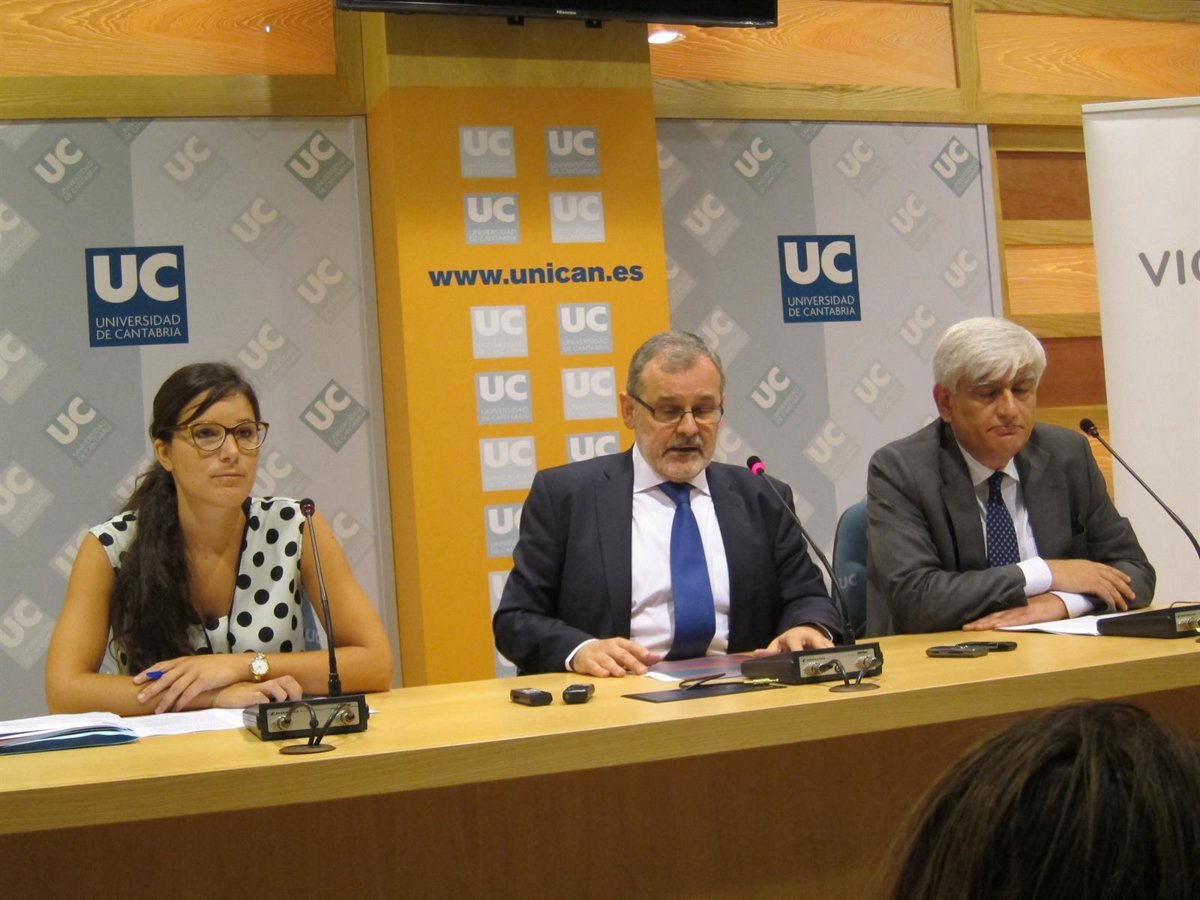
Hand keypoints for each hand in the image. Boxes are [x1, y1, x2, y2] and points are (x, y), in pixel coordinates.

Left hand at [134, 653, 254, 713]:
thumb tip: (172, 681)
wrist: (236, 664)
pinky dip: (181, 702)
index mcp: (184, 660)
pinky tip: (176, 709)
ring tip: (158, 710)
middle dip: (151, 688)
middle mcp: (188, 665)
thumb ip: (185, 670)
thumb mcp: (199, 664)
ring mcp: (195, 672)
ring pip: (175, 687)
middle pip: (165, 677)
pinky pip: (189, 693)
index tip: (136, 680)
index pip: (162, 666)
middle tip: (140, 698)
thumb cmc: (218, 665)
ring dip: (165, 700)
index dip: (148, 673)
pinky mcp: (204, 680)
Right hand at [212, 676, 302, 709]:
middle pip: (287, 680)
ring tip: (281, 702)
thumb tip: (285, 707)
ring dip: (282, 694)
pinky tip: (266, 707)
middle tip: (294, 701)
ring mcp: (256, 689)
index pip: (289, 680)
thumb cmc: (242, 696)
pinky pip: (259, 696)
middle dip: (294, 691)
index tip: (299, 699)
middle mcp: (265, 684)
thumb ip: (271, 697)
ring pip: (275, 685)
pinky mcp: (247, 696)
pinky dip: (265, 701)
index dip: (297, 688)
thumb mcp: (260, 695)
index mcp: (270, 684)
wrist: (221, 694)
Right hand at [571, 638, 660, 676]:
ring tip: (622, 674)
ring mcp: (597, 655)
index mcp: (618, 643)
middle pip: (622, 654)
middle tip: (642, 671)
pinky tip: (605, 675)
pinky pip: (593, 666)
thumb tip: (657, 658)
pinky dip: (599, 671)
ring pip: (607, 660)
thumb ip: (638, 655)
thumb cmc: (607, 652)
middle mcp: (608, 647)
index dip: (640, 651)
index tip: (649, 656)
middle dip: (632, 662)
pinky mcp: (587, 662)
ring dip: (615, 667)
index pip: (631, 646)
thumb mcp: (621, 651)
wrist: (582, 651)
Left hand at [755, 625, 833, 655]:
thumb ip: (770, 650)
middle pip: (816, 642)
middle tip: (823, 660)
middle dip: (819, 649)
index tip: (798, 657)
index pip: (795, 643)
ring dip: (829, 652)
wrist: (803, 630)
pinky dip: (835, 654)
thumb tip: (756, 654)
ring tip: (833, 661)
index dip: (797, 650)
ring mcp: (819, 639)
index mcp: (794, 637)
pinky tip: (838, 660)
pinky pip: (833, 648)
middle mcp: (808, 636)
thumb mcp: (778, 644)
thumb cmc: (788, 640)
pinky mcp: (828, 642)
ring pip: (827, 644)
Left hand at [963, 593, 1067, 630]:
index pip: (994, 614)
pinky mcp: (1032, 615)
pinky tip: (997, 626)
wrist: (1063, 596)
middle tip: (965, 627)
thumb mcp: (1028, 605)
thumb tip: (1002, 617)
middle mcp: (1015, 608)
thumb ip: (1016, 610)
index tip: (968, 624)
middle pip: (993, 616)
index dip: (980, 619)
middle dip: (979, 622)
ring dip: (987, 623)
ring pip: (1001, 618)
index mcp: (1014, 607)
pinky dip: (1006, 623)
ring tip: (974, 627)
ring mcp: (1023, 611)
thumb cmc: (1046, 601)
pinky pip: (1016, 620)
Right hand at [1046, 559, 1133, 610]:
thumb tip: (1080, 578)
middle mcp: (1094, 569)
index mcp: (1089, 564)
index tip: (1127, 580)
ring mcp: (1094, 576)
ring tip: (1125, 606)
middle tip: (1132, 595)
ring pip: (1113, 588)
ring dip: (1120, 598)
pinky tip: (1113, 607)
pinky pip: (1106, 594)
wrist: (1050, 572)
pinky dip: (1112, 601)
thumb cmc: (1055, 571)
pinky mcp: (1092, 584)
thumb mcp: (1070, 568)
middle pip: (1115, 579)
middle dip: (1125, 588)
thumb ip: (1079, 572)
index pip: (1108, 569)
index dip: (1119, 575)